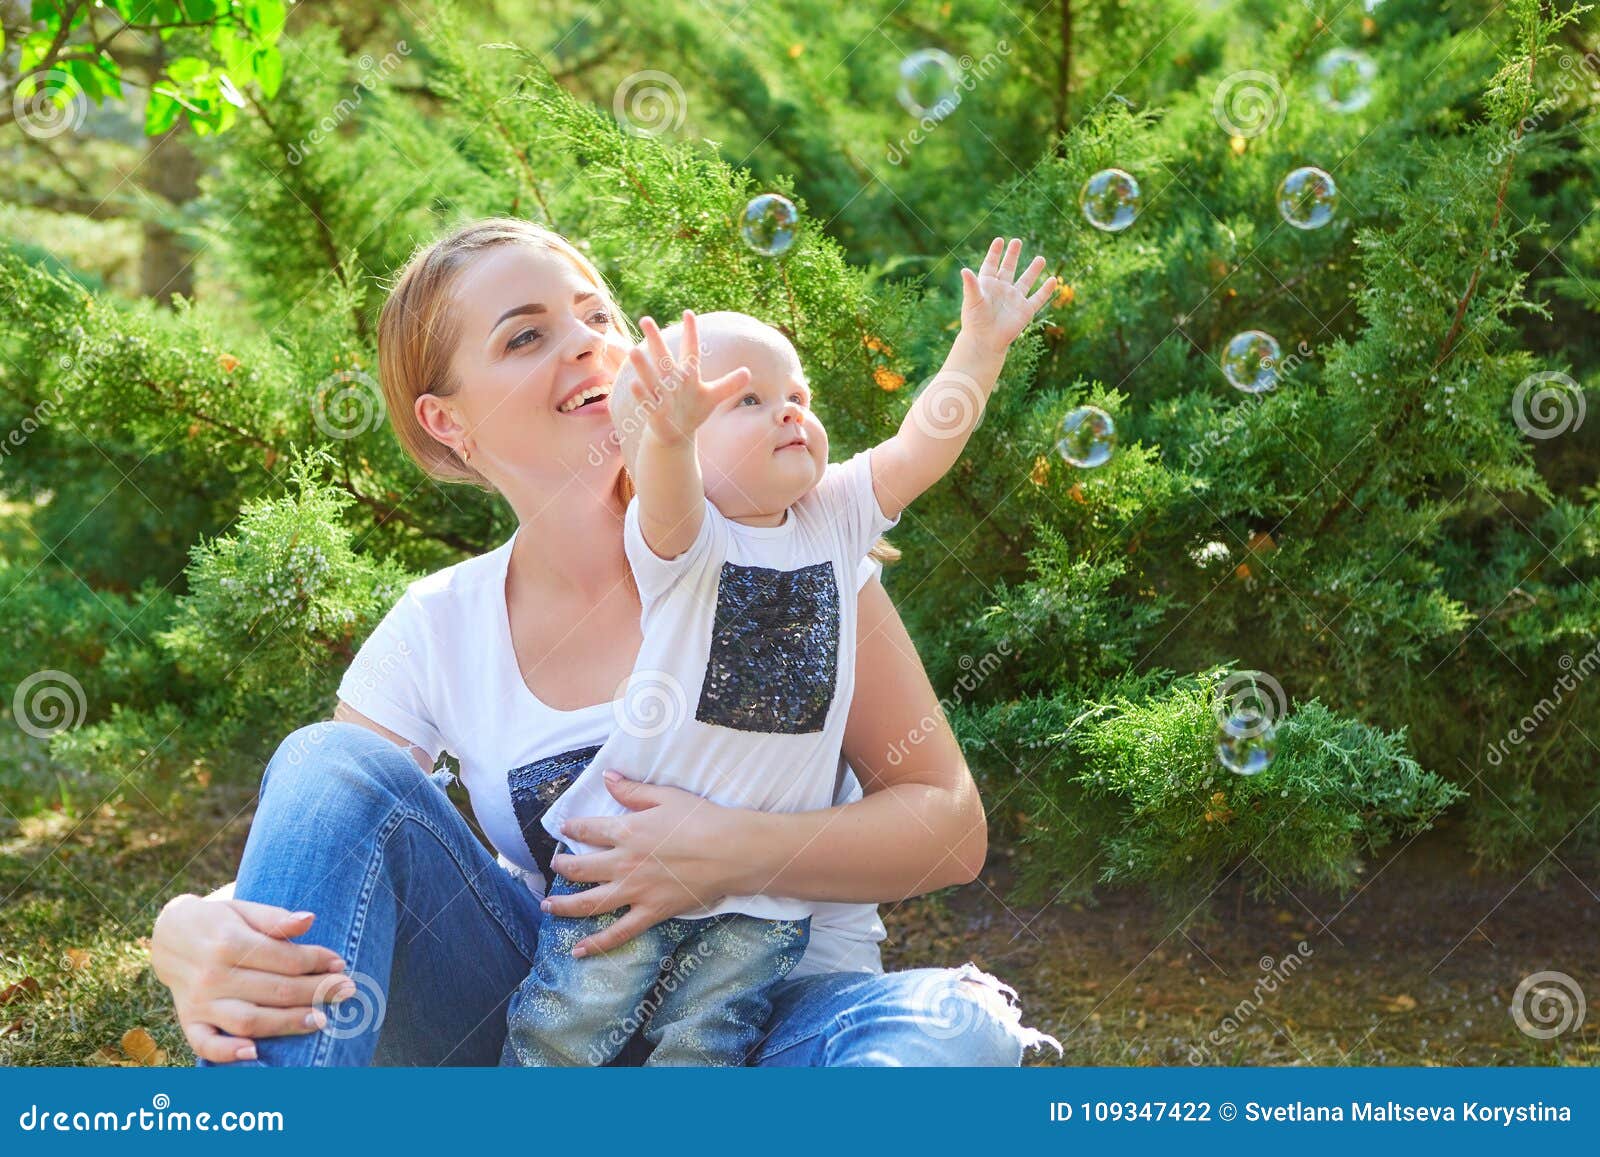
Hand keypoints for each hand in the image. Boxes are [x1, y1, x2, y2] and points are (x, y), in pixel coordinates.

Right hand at [150, 894, 350, 1062]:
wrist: (169, 937)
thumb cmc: (218, 921)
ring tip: (321, 1020)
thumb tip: (309, 920)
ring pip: (249, 1020)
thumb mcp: (244, 909)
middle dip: (316, 991)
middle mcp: (213, 976)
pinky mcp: (188, 1021)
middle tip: (347, 991)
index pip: (284, 958)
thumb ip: (275, 918)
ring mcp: (200, 1002)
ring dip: (287, 1023)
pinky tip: (255, 1054)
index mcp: (229, 943)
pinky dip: (228, 1053)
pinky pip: (205, 1044)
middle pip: (275, 990)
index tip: (341, 963)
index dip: (317, 961)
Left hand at [539, 771, 747, 955]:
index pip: (589, 830)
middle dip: (562, 867)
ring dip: (564, 905)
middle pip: (580, 868)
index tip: (564, 829)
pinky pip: (618, 933)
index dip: (573, 829)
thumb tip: (607, 777)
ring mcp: (634, 891)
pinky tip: (577, 950)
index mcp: (626, 831)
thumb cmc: (702, 819)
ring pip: (588, 903)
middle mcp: (623, 863)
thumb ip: (633, 790)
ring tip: (547, 907)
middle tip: (554, 867)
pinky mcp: (650, 912)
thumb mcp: (666, 796)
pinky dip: (595, 944)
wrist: (730, 851)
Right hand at [627, 310, 751, 446]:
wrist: (676, 433)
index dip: (691, 333)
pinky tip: (634, 383)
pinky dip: (641, 394)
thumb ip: (729, 384)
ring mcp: (661, 395)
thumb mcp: (712, 396)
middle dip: (655, 340)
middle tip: (645, 319)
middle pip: (663, 357)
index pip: (690, 350)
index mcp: (687, 374)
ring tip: (633, 351)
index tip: (688, 313)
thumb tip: (748, 371)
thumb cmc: (693, 410)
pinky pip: (647, 401)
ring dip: (643, 366)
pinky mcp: (654, 411)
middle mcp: (671, 380)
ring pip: (651, 377)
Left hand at [959, 237, 1056, 353]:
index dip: (995, 253)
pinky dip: (1046, 290)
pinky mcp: (1025, 310)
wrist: (985, 341)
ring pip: (1026, 281)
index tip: (999, 240)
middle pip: (1008, 269)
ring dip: (1033, 270)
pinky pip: (1038, 298)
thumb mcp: (972, 300)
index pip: (991, 265)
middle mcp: (1002, 290)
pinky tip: (1053, 280)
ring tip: (1041, 258)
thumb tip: (964, 270)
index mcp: (987, 285)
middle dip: (1013, 255)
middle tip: (1017, 241)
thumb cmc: (975, 321)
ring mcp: (1014, 299)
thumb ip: (971, 285)